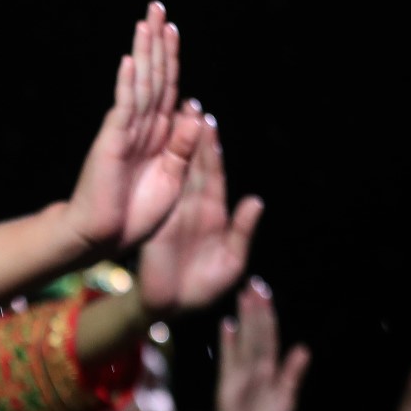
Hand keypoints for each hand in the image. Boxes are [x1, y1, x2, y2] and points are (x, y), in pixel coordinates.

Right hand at [62, 5, 208, 257]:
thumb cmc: (135, 214)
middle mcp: (142, 126)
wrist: (105, 237)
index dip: (171, 58)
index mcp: (158, 135)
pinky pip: (125, 108)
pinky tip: (130, 61)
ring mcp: (125, 131)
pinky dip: (128, 84)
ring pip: (141, 84)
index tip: (172, 29)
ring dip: (144, 52)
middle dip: (156, 41)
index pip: (167, 88)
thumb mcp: (172, 178)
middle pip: (154, 76)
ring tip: (146, 21)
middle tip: (157, 6)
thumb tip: (195, 109)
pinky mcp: (112, 142)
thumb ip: (183, 146)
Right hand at [137, 122, 263, 316]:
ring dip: (174, 145)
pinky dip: (158, 169)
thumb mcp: (232, 260)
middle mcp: (194, 205)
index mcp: (216, 212)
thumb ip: (243, 230)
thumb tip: (256, 200)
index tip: (209, 121)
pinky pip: (159, 190)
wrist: (172, 306)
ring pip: (176, 171)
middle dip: (192, 135)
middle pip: (194, 163)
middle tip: (188, 105)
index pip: (215, 173)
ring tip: (171, 117)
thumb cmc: (204, 287)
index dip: (213, 148)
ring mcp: (174, 210)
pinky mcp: (157, 219)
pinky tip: (154, 148)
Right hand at [215, 279, 311, 410]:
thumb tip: (303, 348)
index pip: (270, 337)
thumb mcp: (287, 400)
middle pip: (256, 333)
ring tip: (244, 297)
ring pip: (245, 341)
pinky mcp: (227, 384)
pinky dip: (228, 343)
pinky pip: (229, 360)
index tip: (266, 294)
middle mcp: (255, 367)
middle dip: (256, 310)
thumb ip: (292, 374)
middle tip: (255, 284)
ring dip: (245, 319)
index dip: (269, 316)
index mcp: (271, 370)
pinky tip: (227, 325)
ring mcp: (240, 373)